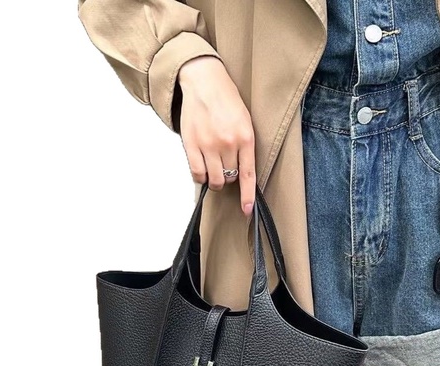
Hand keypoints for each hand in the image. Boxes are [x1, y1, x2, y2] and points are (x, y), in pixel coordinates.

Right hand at [177, 56, 255, 216]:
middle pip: (229, 178)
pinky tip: (202, 167)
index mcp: (245, 137)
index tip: (246, 210)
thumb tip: (242, 173)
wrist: (204, 81)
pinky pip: (196, 173)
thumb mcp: (244, 121)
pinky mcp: (191, 144)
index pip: (248, 174)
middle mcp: (227, 143)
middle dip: (228, 177)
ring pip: (213, 179)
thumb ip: (245, 146)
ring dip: (214, 180)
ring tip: (214, 167)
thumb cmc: (226, 100)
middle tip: (225, 166)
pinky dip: (200, 176)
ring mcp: (208, 145)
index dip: (247, 195)